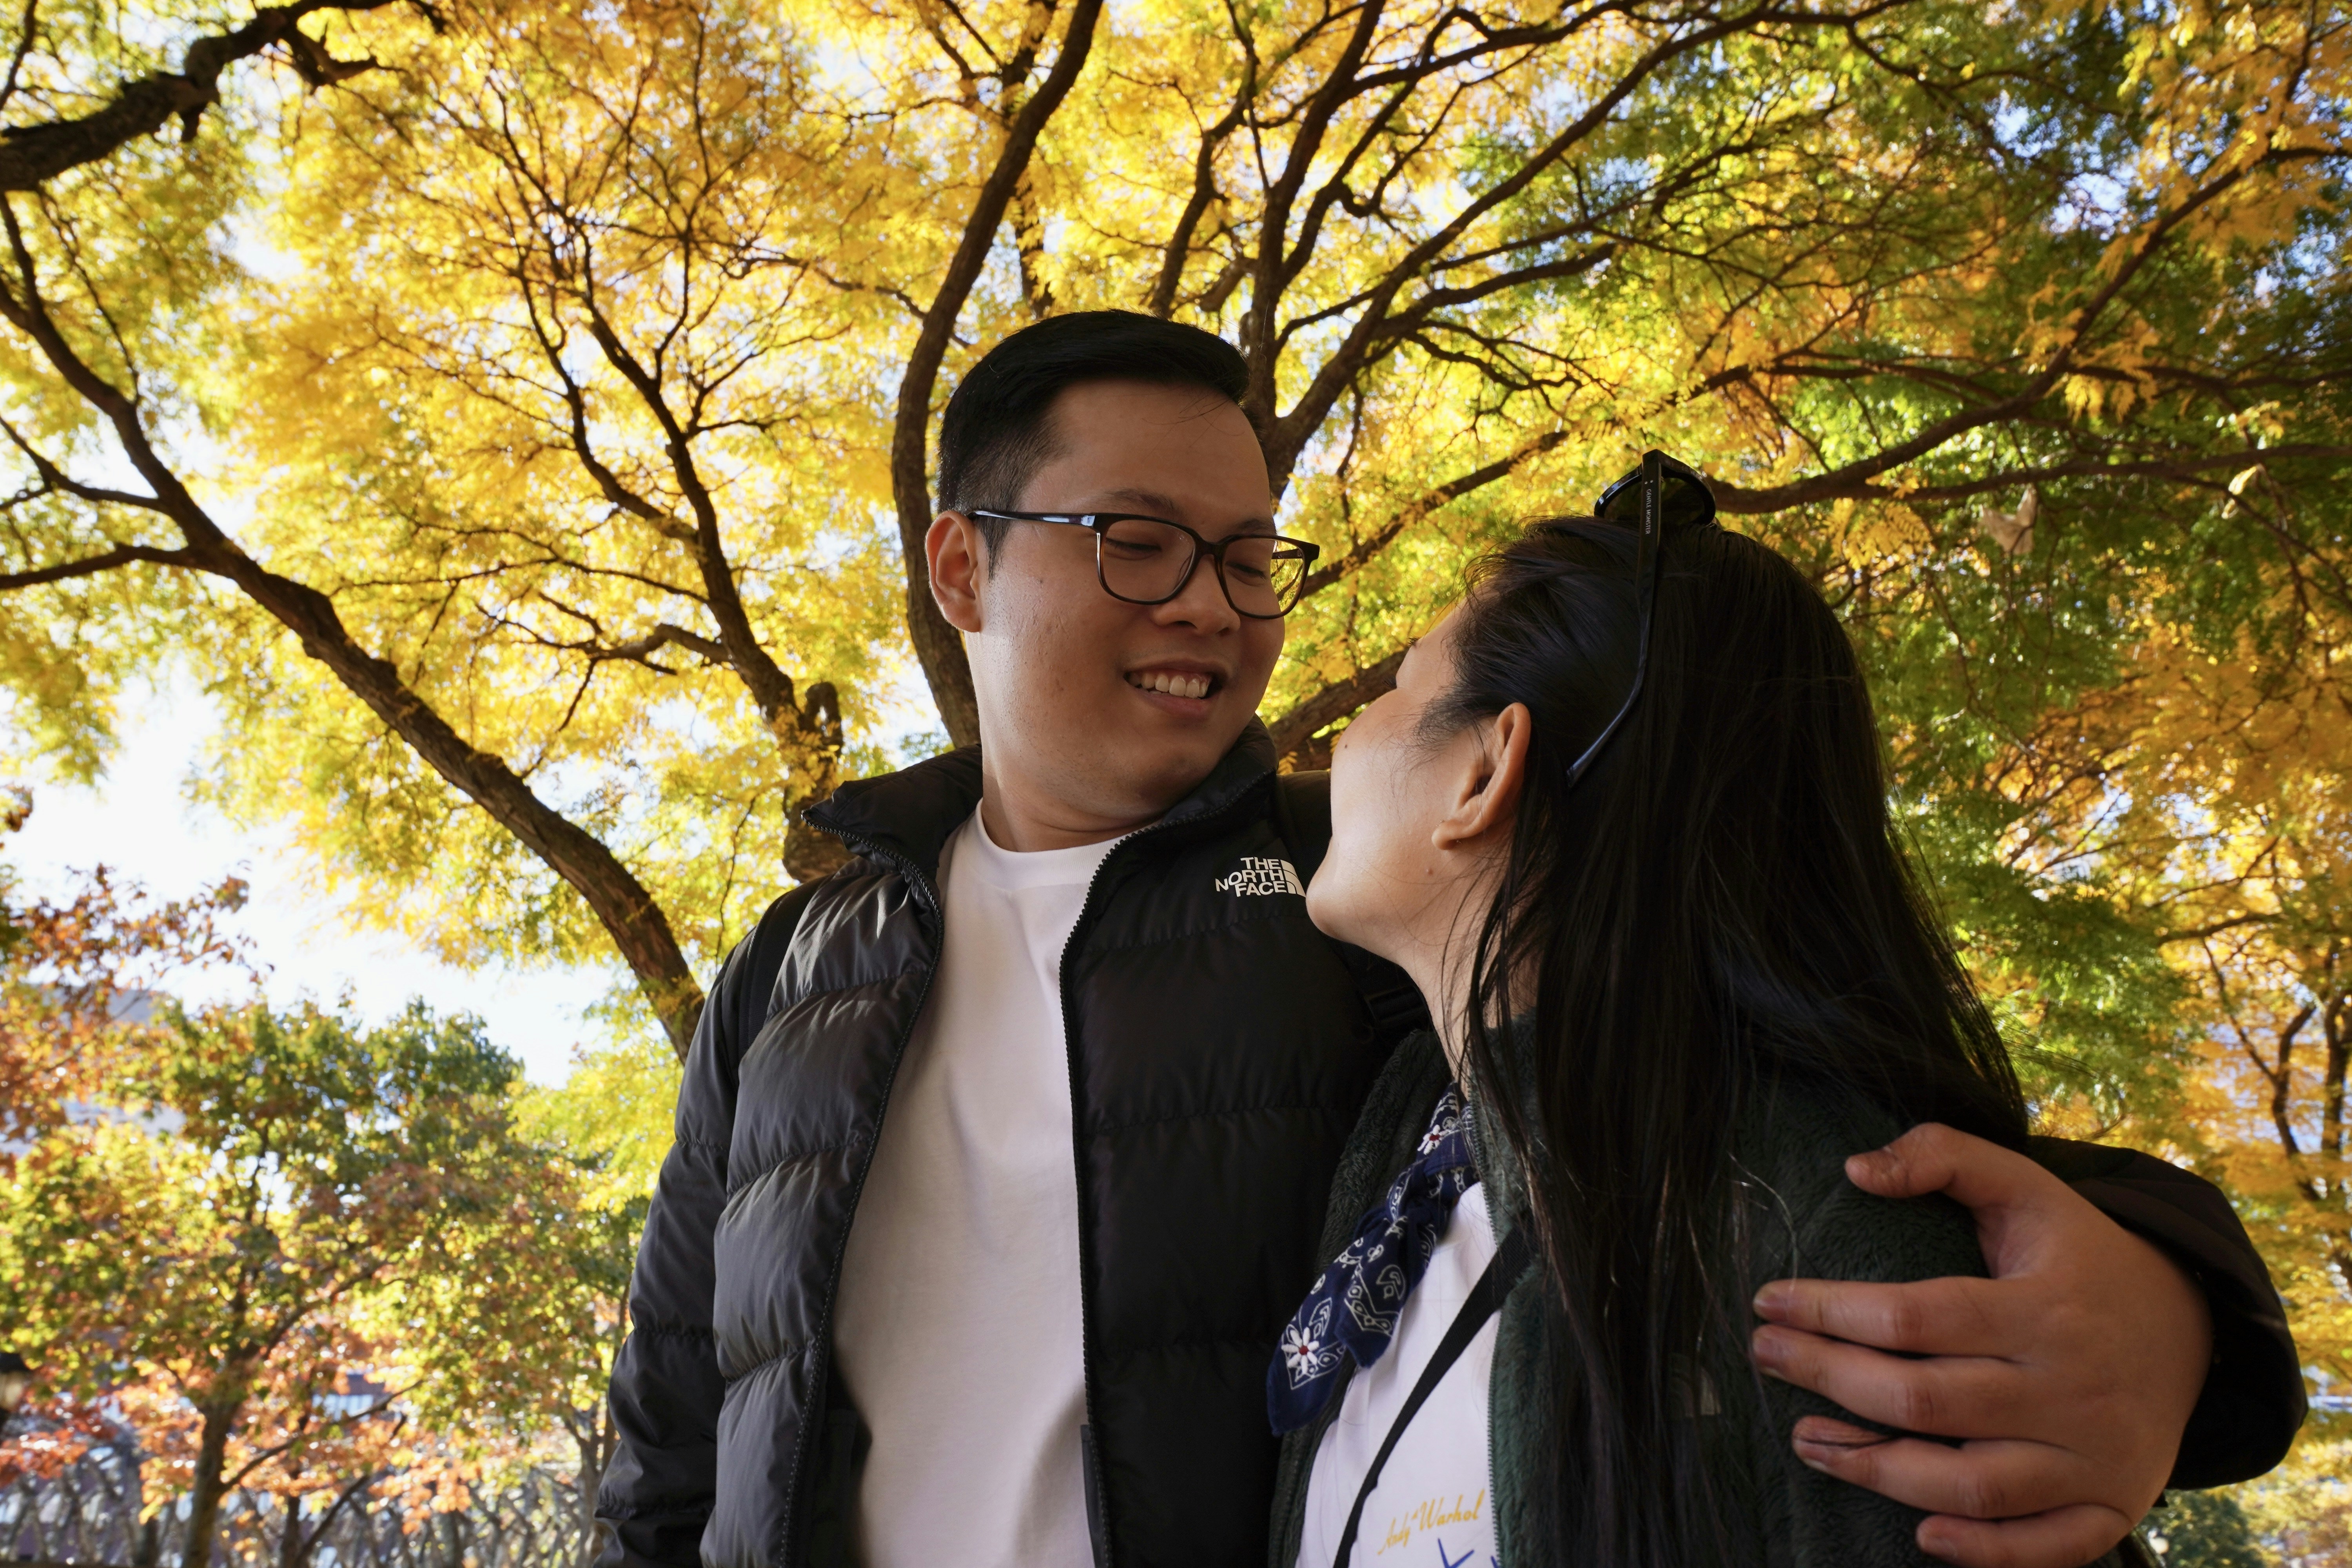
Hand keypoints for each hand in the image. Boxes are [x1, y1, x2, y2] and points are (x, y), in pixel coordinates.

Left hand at [1749, 1122, 2212, 1567]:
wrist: (2189, 1323)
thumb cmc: (2078, 1253)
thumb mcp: (2025, 1185)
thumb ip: (1943, 1155)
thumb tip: (1855, 1169)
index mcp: (2046, 1308)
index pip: (1918, 1316)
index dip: (1831, 1311)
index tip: (1768, 1301)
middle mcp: (2073, 1387)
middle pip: (1929, 1400)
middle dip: (1830, 1379)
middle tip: (1764, 1356)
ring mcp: (2095, 1456)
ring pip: (1973, 1483)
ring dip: (1877, 1471)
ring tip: (1804, 1440)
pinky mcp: (2112, 1505)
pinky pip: (2047, 1546)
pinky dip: (1985, 1549)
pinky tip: (1921, 1531)